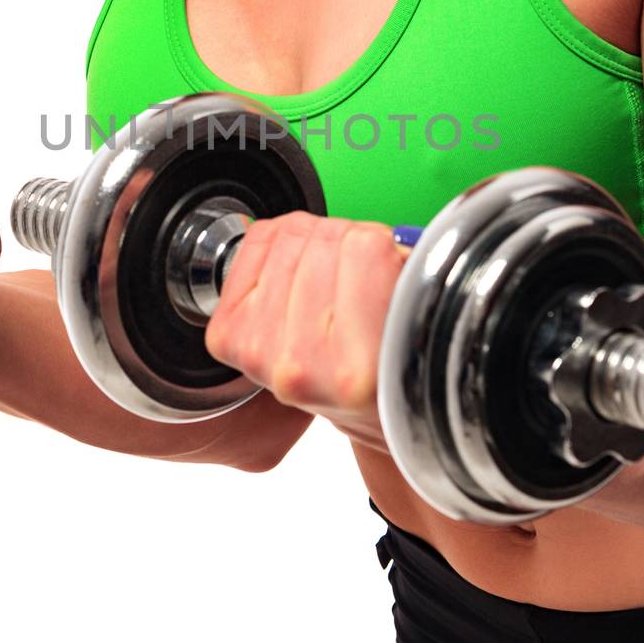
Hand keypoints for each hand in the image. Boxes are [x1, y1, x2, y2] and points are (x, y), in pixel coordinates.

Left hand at [204, 212, 404, 450]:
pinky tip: (295, 273)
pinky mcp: (228, 335)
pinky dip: (278, 245)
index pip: (367, 246)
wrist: (351, 410)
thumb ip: (407, 280)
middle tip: (357, 273)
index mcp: (360, 369)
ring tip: (330, 277)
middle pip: (326, 237)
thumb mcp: (415, 328)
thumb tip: (380, 232)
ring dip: (315, 243)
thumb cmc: (384, 366)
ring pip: (289, 235)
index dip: (383, 247)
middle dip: (349, 244)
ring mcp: (257, 350)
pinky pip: (255, 244)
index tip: (385, 268)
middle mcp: (301, 365)